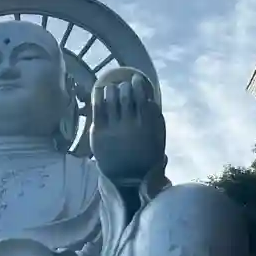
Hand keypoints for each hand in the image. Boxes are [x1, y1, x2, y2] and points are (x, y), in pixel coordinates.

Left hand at [89, 69, 165, 183]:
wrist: (127, 177)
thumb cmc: (145, 156)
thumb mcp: (158, 139)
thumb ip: (156, 118)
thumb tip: (149, 97)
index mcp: (145, 126)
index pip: (141, 98)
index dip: (138, 85)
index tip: (136, 78)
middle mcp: (129, 126)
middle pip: (125, 97)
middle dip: (125, 86)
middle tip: (124, 84)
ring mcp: (112, 129)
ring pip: (110, 100)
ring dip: (111, 89)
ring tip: (111, 87)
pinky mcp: (98, 132)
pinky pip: (97, 108)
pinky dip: (98, 96)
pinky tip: (99, 92)